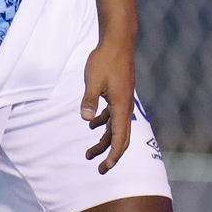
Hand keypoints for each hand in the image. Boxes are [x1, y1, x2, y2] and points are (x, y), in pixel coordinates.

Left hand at [81, 42, 135, 172]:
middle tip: (99, 169)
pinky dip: (104, 124)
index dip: (112, 155)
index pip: (119, 138)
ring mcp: (123, 101)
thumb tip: (86, 120)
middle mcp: (125, 107)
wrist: (117, 42)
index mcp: (121, 107)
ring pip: (116, 128)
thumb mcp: (93, 80)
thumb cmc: (105, 60)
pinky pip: (113, 116)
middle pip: (120, 138)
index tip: (105, 168)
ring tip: (89, 152)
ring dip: (104, 141)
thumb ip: (89, 101)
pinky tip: (91, 125)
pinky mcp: (119, 94)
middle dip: (109, 155)